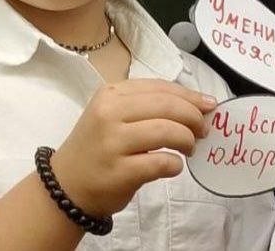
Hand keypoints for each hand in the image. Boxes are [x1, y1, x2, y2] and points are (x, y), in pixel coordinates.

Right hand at [51, 79, 216, 216]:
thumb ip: (148, 106)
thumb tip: (198, 105)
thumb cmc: (97, 147)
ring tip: (189, 149)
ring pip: (167, 131)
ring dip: (187, 140)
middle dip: (193, 117)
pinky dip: (175, 165)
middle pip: (167, 106)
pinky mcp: (119, 172)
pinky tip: (174, 166)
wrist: (65, 186)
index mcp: (111, 94)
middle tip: (203, 130)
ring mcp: (113, 143)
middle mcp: (109, 114)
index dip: (190, 96)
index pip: (160, 88)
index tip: (209, 106)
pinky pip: (161, 162)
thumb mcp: (113, 115)